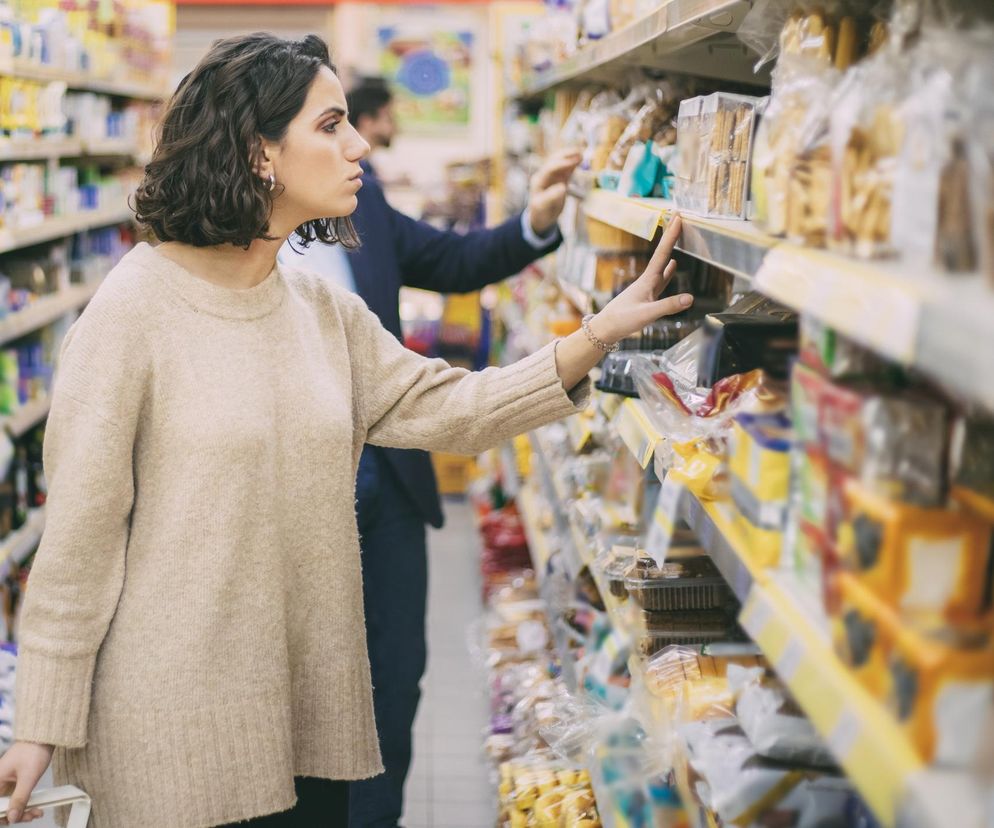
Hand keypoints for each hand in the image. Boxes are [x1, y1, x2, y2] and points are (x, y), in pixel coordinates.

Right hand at [0, 742, 53, 823]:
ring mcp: (5, 784)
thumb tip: (12, 818)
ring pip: (9, 805)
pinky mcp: (14, 783)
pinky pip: (16, 798)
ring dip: (22, 811)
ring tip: (37, 812)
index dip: (0, 816)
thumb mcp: (28, 777)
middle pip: (0, 807)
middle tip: (30, 816)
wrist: (44, 737)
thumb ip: (20, 798)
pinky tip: (36, 807)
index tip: (10, 821)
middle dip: (14, 815)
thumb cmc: (33, 751)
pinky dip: (25, 804)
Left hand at [527, 148, 582, 235]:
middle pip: (555, 161)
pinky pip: (566, 168)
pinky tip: (580, 158)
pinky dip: (573, 163)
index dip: (561, 164)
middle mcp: (545, 175)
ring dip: (570, 156)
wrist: (542, 217)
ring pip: (561, 162)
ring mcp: (552, 176)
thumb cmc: (541, 213)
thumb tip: (562, 188)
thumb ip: (551, 197)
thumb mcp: (544, 207)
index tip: (573, 162)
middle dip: (566, 156)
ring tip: (581, 153)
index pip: (550, 168)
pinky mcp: (560, 178)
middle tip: (579, 153)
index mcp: (539, 181)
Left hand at [590, 215, 692, 344]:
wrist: (606, 329)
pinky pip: (661, 279)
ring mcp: (647, 288)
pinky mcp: (646, 296)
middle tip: (678, 218)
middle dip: (671, 236)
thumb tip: (690, 298)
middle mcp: (647, 280)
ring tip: (678, 238)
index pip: (662, 253)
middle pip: (662, 254)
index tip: (678, 218)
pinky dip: (669, 271)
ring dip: (670, 251)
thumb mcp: (647, 314)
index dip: (671, 235)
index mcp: (647, 280)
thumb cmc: (622, 320)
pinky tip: (672, 266)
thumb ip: (669, 306)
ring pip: (662, 265)